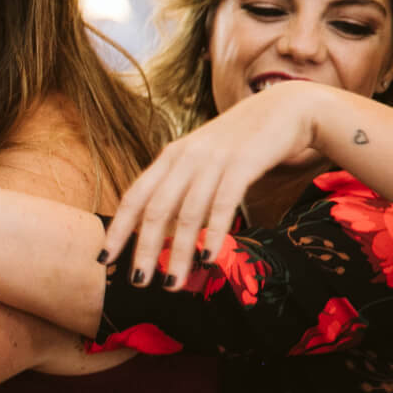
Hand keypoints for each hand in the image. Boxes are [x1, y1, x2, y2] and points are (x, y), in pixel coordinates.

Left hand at [103, 81, 327, 288]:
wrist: (288, 108)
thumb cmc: (244, 141)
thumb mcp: (204, 158)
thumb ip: (183, 185)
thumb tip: (164, 227)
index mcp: (170, 156)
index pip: (135, 196)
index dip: (118, 228)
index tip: (104, 258)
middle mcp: (185, 157)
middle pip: (155, 209)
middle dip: (144, 249)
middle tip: (137, 282)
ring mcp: (213, 159)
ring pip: (186, 213)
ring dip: (177, 252)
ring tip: (172, 283)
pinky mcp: (243, 163)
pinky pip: (222, 203)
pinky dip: (212, 233)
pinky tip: (207, 258)